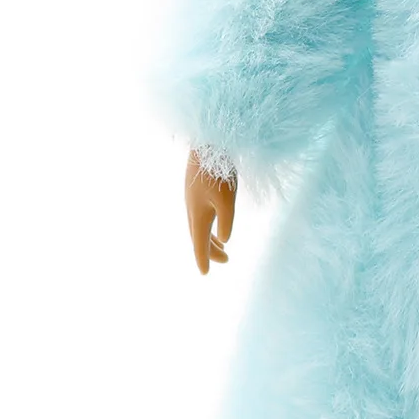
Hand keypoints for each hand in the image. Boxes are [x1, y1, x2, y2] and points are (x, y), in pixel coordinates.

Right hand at [185, 149, 236, 273]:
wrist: (205, 145)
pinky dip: (207, 226)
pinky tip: (215, 221)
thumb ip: (226, 221)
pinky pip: (199, 216)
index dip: (204, 259)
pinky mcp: (195, 191)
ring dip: (210, 238)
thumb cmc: (217, 172)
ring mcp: (192, 200)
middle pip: (200, 237)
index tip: (205, 274)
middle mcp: (192, 211)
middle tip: (226, 260)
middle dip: (211, 250)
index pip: (199, 244)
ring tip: (223, 246)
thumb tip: (225, 240)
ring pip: (199, 226)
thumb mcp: (227, 199)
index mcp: (198, 215)